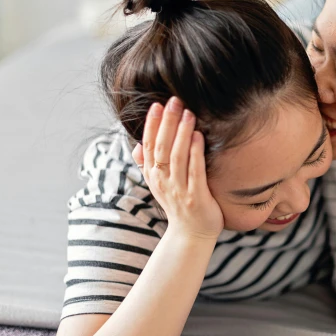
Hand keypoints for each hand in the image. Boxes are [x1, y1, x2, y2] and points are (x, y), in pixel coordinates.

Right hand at [132, 97, 223, 240]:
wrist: (192, 235)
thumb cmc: (179, 204)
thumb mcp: (160, 184)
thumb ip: (148, 164)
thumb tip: (136, 145)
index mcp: (154, 175)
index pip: (149, 145)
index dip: (151, 125)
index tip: (156, 104)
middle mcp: (163, 181)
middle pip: (161, 147)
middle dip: (167, 123)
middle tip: (174, 101)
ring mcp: (179, 190)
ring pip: (176, 157)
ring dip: (181, 133)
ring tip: (188, 113)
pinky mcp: (196, 198)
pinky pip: (195, 172)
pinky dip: (196, 154)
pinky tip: (199, 137)